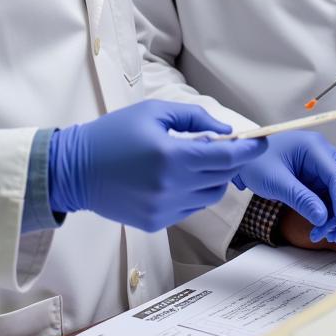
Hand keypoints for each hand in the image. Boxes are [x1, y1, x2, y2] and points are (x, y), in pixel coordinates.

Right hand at [49, 100, 266, 231]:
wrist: (75, 170)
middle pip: (222, 178)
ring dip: (210, 178)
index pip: (226, 158)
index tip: (261, 141)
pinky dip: (191, 192)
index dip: (249, 150)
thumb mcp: (154, 112)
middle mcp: (170, 187)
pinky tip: (173, 177)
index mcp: (171, 156)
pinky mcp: (155, 223)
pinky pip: (189, 208)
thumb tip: (226, 132)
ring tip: (193, 160)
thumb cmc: (113, 134)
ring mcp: (163, 209)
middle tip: (220, 145)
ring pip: (209, 196)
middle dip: (228, 161)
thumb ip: (194, 118)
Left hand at [232, 131, 335, 243]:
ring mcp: (324, 169)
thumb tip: (323, 218)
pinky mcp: (320, 182)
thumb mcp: (275, 181)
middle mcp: (325, 156)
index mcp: (315, 147)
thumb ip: (300, 198)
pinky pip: (334, 201)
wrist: (242, 160)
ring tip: (322, 234)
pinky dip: (331, 217)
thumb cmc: (255, 161)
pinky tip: (320, 230)